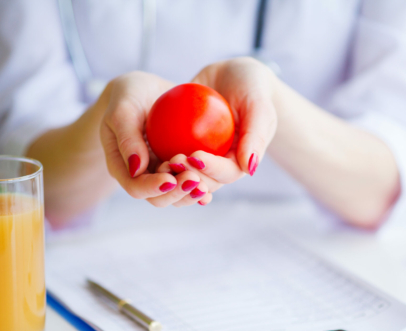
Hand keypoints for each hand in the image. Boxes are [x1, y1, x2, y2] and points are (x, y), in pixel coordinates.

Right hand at [100, 72, 209, 206]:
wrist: (145, 91)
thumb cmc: (129, 95)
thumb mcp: (122, 108)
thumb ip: (127, 137)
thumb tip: (137, 169)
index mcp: (123, 168)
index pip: (136, 187)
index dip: (152, 188)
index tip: (170, 179)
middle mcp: (143, 176)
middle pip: (159, 198)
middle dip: (177, 193)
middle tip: (194, 180)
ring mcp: (163, 173)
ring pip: (178, 194)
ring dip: (191, 192)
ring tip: (205, 184)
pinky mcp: (181, 167)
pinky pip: (193, 178)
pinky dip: (205, 181)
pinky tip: (217, 178)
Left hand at [156, 58, 278, 198]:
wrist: (234, 75)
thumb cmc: (253, 87)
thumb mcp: (259, 106)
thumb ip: (256, 135)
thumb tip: (250, 168)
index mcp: (240, 162)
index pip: (226, 173)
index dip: (210, 170)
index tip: (195, 156)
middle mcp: (220, 164)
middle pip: (203, 180)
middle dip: (188, 177)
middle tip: (172, 161)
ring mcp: (201, 157)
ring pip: (185, 172)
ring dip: (172, 172)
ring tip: (159, 162)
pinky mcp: (184, 146)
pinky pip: (170, 152)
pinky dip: (160, 154)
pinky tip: (145, 148)